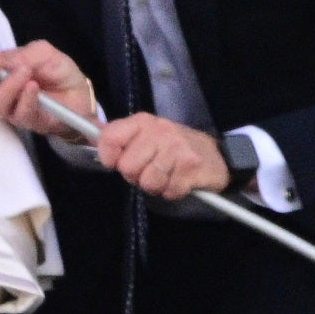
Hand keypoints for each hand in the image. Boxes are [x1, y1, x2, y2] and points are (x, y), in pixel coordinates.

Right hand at [0, 40, 96, 140]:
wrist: (82, 93)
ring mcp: (11, 109)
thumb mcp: (40, 52)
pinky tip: (32, 87)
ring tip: (25, 72)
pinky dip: (24, 98)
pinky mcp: (29, 122)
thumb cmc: (57, 71)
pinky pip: (19, 113)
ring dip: (6, 85)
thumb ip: (18, 54)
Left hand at [95, 115, 227, 200]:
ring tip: (167, 175)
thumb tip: (96, 147)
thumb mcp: (147, 136)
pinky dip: (173, 192)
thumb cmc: (175, 147)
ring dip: (156, 186)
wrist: (217, 156)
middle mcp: (159, 131)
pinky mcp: (191, 167)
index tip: (115, 162)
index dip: (108, 156)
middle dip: (136, 176)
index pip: (110, 137)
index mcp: (143, 122)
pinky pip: (167, 191)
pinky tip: (180, 180)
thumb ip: (122, 141)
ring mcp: (176, 148)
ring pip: (147, 182)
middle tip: (151, 170)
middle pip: (127, 167)